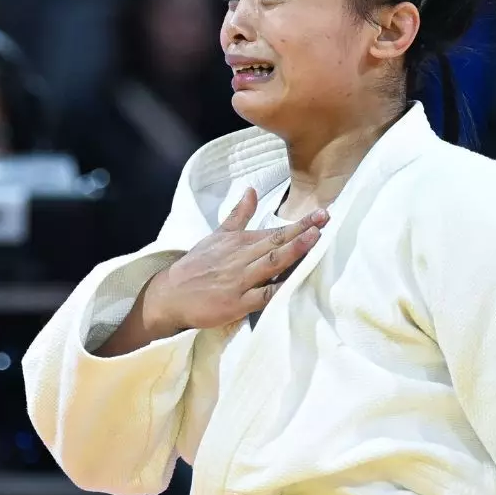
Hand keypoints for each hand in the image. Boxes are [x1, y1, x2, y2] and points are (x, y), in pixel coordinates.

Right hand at [147, 187, 327, 332]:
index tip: (321, 214)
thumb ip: (237, 215)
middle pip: (276, 242)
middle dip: (302, 231)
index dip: (300, 223)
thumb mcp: (216, 236)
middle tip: (325, 219)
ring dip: (294, 251)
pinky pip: (262, 296)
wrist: (171, 295)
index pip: (275, 231)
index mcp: (239, 242)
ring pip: (271, 263)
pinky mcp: (236, 303)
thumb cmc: (196, 266)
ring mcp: (239, 281)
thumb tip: (251, 190)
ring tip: (315, 239)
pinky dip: (278, 289)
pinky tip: (296, 283)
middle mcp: (241, 258)